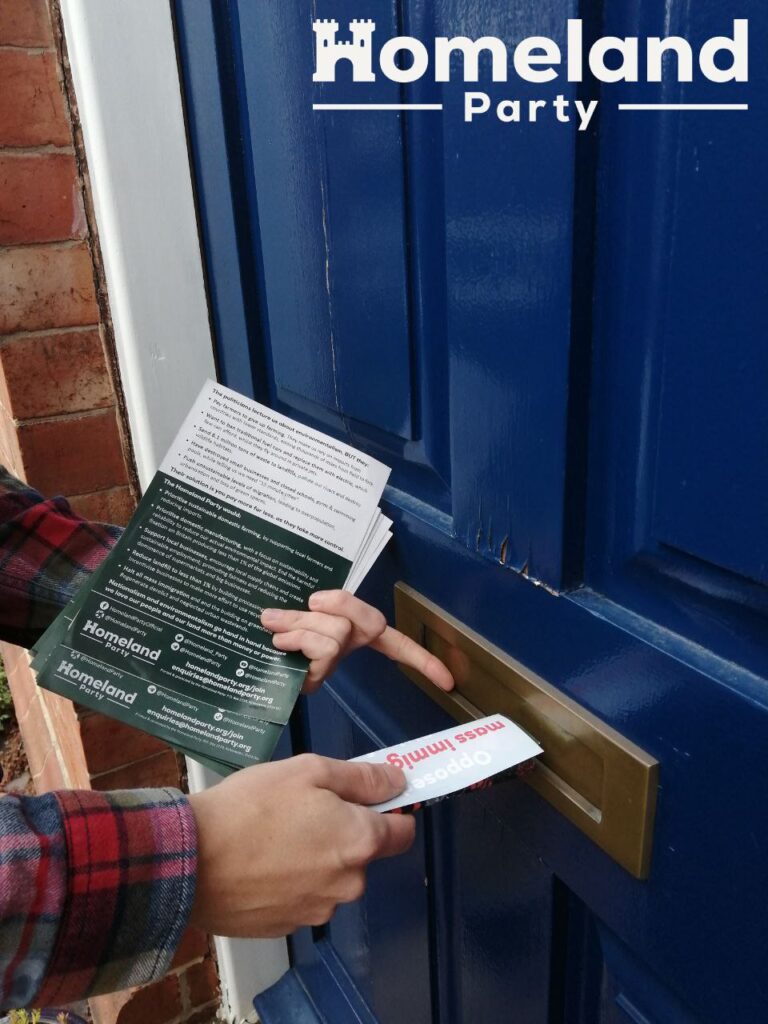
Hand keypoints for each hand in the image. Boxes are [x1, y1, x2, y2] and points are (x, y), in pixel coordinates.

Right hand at [187, 755, 414, 936]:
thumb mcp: (309, 770)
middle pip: (362, 854)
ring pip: (331, 877)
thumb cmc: (252, 806)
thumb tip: (398, 782)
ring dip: (314, 858)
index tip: (365, 798)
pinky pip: (301, 896)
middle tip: (302, 809)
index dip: (390, 811)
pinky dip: (289, 880)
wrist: (191, 860)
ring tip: (274, 835)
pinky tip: (261, 862)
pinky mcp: (287, 925)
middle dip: (342, 833)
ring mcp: (318, 910)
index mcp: (360, 842)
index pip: (403, 832)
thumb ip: (362, 778)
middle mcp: (348, 883)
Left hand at [261, 590, 454, 693]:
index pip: (394, 644)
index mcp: (349, 631)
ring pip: (338, 635)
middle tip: (307, 603)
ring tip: (275, 625)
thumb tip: (315, 601)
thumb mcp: (302, 608)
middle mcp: (342, 650)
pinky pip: (319, 649)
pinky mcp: (307, 678)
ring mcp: (325, 667)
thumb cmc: (266, 622)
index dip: (421, 660)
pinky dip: (298, 636)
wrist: (226, 656)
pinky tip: (276, 640)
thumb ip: (314, 605)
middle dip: (336, 608)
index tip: (447, 683)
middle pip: (365, 622)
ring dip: (306, 624)